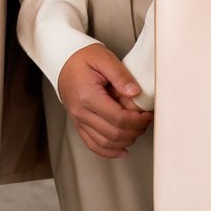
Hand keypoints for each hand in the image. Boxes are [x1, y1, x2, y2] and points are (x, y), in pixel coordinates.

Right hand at [57, 43, 153, 158]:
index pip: (118, 118)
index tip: (147, 114)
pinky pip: (93, 145)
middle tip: (146, 121)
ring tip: (138, 130)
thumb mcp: (104, 58)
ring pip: (104, 143)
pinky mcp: (79, 124)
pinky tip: (122, 150)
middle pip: (113, 134)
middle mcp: (80, 112)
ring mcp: (78, 120)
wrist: (63, 60)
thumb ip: (121, 75)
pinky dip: (109, 152)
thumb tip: (135, 92)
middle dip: (135, 130)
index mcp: (87, 96)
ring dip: (125, 141)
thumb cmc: (83, 58)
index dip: (137, 120)